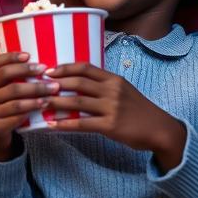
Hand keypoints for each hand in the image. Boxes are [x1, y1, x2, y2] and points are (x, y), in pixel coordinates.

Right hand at [0, 51, 60, 161]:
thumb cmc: (3, 105)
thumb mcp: (0, 89)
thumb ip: (11, 77)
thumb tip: (39, 61)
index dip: (12, 57)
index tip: (30, 55)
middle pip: (6, 77)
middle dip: (28, 72)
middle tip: (45, 72)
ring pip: (15, 98)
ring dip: (36, 94)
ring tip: (51, 91)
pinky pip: (16, 116)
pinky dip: (31, 109)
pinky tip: (43, 106)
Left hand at [44, 62, 185, 167]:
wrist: (159, 129)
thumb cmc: (140, 111)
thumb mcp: (124, 91)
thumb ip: (104, 86)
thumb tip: (79, 85)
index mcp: (114, 79)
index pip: (85, 67)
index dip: (65, 68)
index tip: (49, 70)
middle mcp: (112, 90)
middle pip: (78, 82)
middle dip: (55, 83)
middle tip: (38, 85)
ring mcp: (111, 108)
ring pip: (77, 102)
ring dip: (56, 102)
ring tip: (40, 103)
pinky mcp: (111, 126)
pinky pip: (82, 124)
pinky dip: (65, 124)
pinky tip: (52, 125)